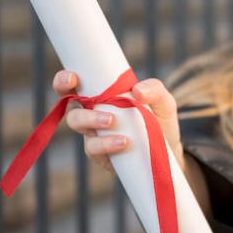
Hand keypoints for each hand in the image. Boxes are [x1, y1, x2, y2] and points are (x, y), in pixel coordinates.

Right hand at [52, 70, 186, 175]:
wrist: (168, 150)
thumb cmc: (159, 118)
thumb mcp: (162, 100)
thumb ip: (154, 89)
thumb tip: (137, 91)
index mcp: (100, 95)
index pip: (73, 85)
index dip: (64, 81)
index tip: (73, 78)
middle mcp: (92, 114)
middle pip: (71, 111)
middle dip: (75, 106)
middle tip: (94, 104)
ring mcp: (94, 135)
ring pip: (79, 127)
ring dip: (92, 122)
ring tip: (112, 122)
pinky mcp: (101, 154)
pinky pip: (94, 149)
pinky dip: (106, 144)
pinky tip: (124, 142)